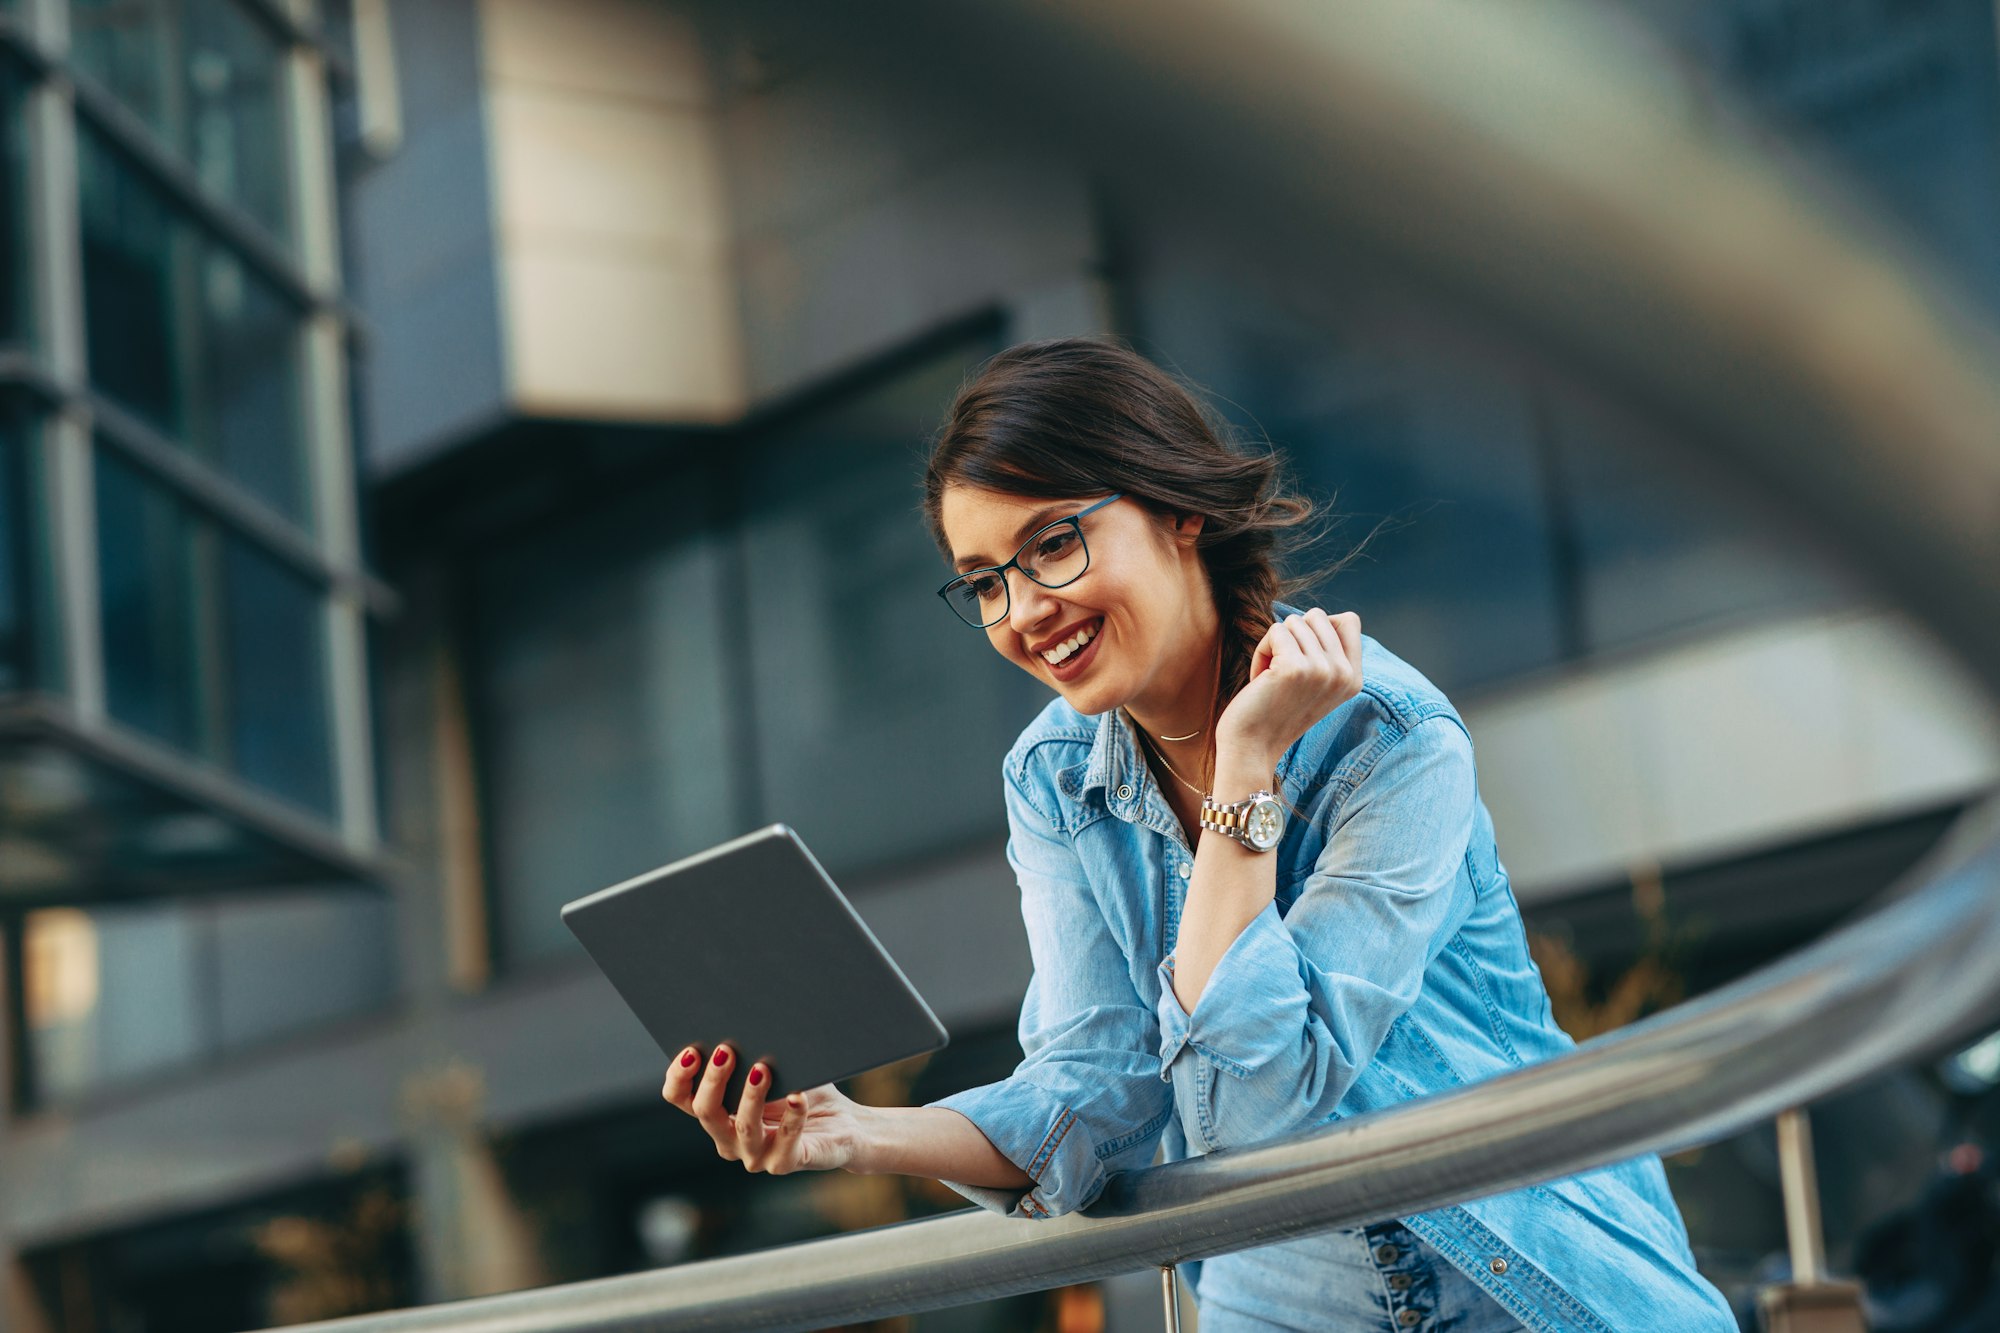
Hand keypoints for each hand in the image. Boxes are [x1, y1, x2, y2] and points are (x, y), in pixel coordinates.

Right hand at [663, 1042, 861, 1174]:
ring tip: (762, 1069)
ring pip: (744, 1127)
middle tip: (727, 1050)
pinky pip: (786, 1140)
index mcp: (718, 1115)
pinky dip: (792, 1115)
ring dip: (751, 1096)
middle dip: (714, 1079)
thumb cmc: (801, 1090)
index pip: (681, 1099)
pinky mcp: (785, 1162)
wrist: (843, 1124)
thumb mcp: (773, 1070)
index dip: (679, 1077)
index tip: (692, 1051)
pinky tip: (797, 1095)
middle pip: (707, 1112)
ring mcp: (755, 1155)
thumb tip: (741, 1024)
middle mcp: (729, 1139)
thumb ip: (751, 1056)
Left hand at [1214, 608, 1362, 774]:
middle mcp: (1344, 674)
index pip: (1349, 620)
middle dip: (1293, 636)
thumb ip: (1327, 653)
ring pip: (1294, 622)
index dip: (1319, 628)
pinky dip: (1261, 652)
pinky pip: (1275, 632)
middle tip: (1283, 671)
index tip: (1303, 658)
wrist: (1252, 747)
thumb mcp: (1316, 683)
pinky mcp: (1295, 668)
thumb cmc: (1276, 709)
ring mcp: (1322, 670)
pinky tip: (1262, 680)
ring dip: (1274, 646)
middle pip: (1318, 617)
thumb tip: (1320, 616)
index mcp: (1354, 678)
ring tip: (1272, 678)